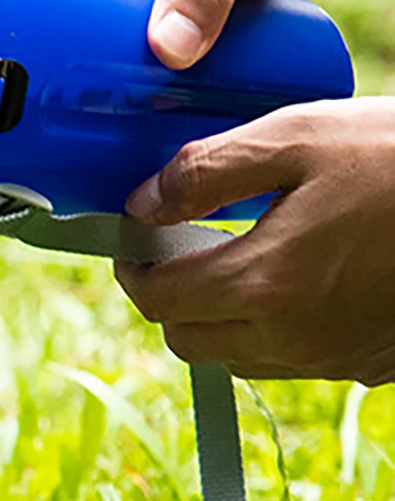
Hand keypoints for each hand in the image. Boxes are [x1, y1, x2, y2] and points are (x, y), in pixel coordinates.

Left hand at [115, 98, 394, 382]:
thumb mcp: (294, 138)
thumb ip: (205, 173)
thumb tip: (142, 205)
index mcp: (265, 284)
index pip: (158, 299)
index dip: (133, 267)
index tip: (136, 237)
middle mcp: (294, 337)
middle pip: (188, 340)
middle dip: (171, 297)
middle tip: (182, 246)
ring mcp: (335, 357)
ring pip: (237, 358)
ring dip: (218, 318)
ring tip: (237, 258)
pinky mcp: (368, 362)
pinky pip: (292, 360)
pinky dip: (272, 329)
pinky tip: (295, 277)